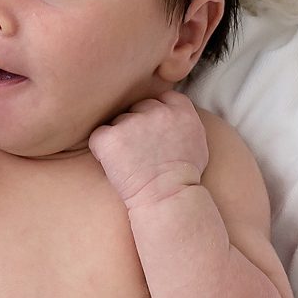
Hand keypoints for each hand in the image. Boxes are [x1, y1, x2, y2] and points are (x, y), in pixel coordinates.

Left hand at [88, 90, 209, 208]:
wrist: (167, 199)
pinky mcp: (111, 137)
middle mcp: (157, 112)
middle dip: (136, 124)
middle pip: (138, 107)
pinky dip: (102, 150)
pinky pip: (99, 136)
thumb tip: (172, 111)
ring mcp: (132, 123)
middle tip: (139, 151)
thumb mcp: (198, 141)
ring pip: (118, 121)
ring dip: (120, 137)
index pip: (163, 97)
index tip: (154, 130)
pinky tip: (113, 165)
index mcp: (181, 111)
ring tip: (130, 162)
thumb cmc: (182, 179)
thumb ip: (184, 120)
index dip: (156, 112)